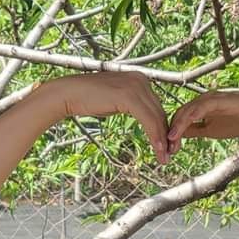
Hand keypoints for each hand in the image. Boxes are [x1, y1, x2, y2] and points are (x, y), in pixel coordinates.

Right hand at [53, 72, 171, 163]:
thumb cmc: (89, 100)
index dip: (163, 128)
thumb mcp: (117, 102)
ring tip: (164, 158)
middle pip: (160, 112)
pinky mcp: (129, 95)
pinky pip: (148, 119)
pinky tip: (158, 149)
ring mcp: (136, 86)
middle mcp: (141, 80)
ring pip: (156, 118)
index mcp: (139, 80)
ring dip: (162, 140)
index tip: (167, 146)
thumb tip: (147, 119)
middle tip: (170, 155)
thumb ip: (133, 106)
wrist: (69, 93)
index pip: (157, 107)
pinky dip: (155, 136)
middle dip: (166, 136)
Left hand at [168, 90, 238, 151]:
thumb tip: (178, 135)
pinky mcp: (220, 99)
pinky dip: (189, 117)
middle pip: (180, 112)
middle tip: (166, 148)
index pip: (180, 116)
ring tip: (169, 140)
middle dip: (171, 130)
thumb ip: (196, 130)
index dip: (172, 132)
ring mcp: (211, 98)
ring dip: (177, 125)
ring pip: (187, 109)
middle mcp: (203, 99)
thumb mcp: (212, 130)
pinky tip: (182, 129)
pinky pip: (200, 107)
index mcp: (201, 106)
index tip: (167, 149)